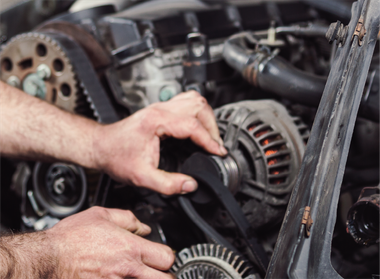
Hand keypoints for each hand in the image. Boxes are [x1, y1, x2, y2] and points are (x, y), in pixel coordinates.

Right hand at [48, 207, 174, 277]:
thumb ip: (128, 219)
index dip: (168, 256)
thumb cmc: (71, 238)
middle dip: (165, 275)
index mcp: (130, 249)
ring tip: (138, 274)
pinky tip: (121, 277)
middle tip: (157, 271)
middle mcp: (128, 270)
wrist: (47, 259)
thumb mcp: (101, 215)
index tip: (162, 256)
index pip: (167, 257)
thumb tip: (143, 227)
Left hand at [93, 91, 226, 194]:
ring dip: (207, 117)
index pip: (193, 125)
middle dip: (212, 127)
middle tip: (215, 146)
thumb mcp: (141, 177)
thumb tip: (190, 185)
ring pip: (195, 100)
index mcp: (157, 121)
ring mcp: (160, 107)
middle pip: (198, 107)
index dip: (209, 140)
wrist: (101, 146)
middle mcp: (160, 110)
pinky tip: (199, 125)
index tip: (218, 152)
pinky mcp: (160, 109)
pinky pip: (186, 101)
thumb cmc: (116, 156)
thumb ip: (167, 184)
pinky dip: (198, 112)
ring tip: (211, 135)